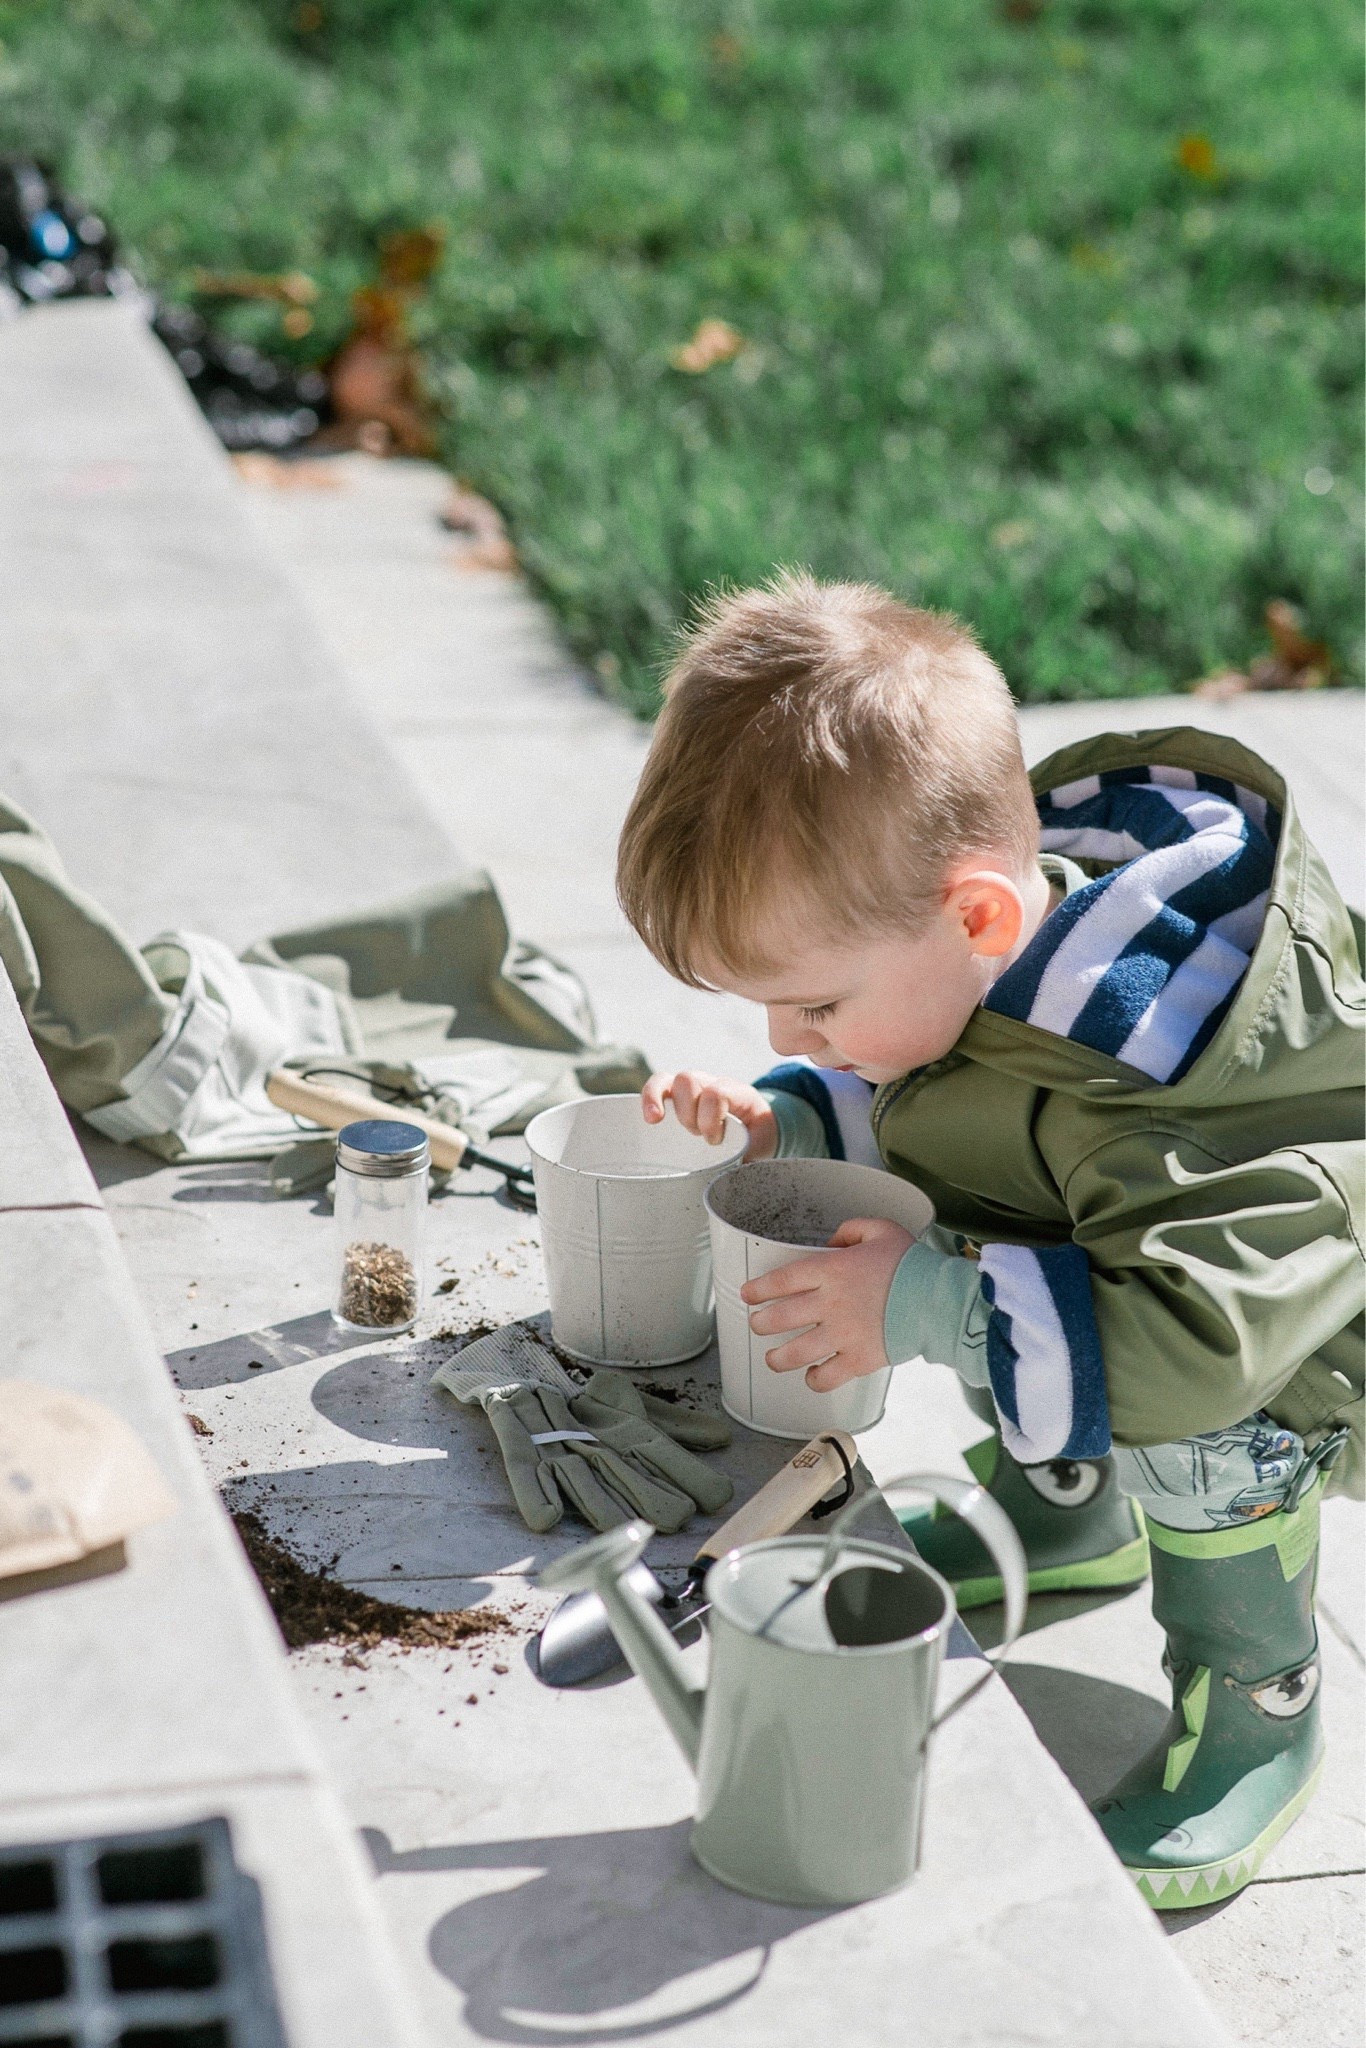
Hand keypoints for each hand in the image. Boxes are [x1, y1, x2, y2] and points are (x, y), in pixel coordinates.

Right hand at [641, 1071, 777, 1158]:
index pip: (716, 1093)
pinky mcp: (677, 1095)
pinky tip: (649, 1119)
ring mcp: (693, 1087)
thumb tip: (731, 1180)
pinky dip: (648, 1099)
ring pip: (667, 1079)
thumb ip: (746, 1160)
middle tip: (696, 1136)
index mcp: (737, 1093)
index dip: (710, 1119)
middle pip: (688, 1080)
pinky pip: (657, 1086)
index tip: (714, 1142)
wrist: (760, 1127)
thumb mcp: (759, 1148)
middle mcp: (712, 1082)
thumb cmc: (756, 1137)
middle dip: (687, 1113)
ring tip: (656, 1121)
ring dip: (659, 1102)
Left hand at [740, 1217, 913, 1390]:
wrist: (940, 1300)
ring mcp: (842, 1334)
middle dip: (760, 1324)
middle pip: (778, 1318)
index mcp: (832, 1270)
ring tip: (772, 1358)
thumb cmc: (912, 1264)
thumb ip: (850, 1230)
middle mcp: (830, 1303)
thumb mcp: (880, 1230)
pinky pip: (825, 1377)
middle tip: (758, 1325)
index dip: (758, 1289)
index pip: (781, 1280)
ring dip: (777, 1358)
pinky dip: (814, 1379)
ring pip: (793, 1353)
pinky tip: (813, 1374)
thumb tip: (832, 1243)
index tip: (748, 1295)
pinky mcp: (858, 1360)